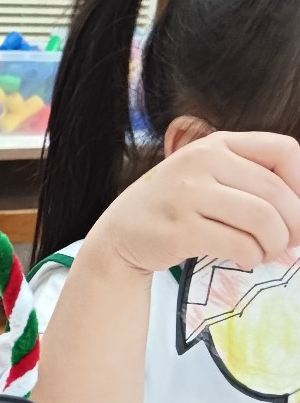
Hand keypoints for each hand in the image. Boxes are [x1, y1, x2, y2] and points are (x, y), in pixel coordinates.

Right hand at [92, 131, 299, 274]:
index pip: (283, 150)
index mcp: (215, 144)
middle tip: (289, 241)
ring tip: (266, 252)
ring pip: (261, 219)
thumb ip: (249, 178)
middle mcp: (200, 163)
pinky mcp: (178, 231)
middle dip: (293, 224)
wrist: (121, 233)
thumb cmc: (175, 206)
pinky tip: (245, 258)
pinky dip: (252, 256)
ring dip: (274, 243)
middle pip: (275, 192)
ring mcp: (186, 196)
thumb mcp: (207, 175)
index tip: (295, 208)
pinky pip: (238, 244)